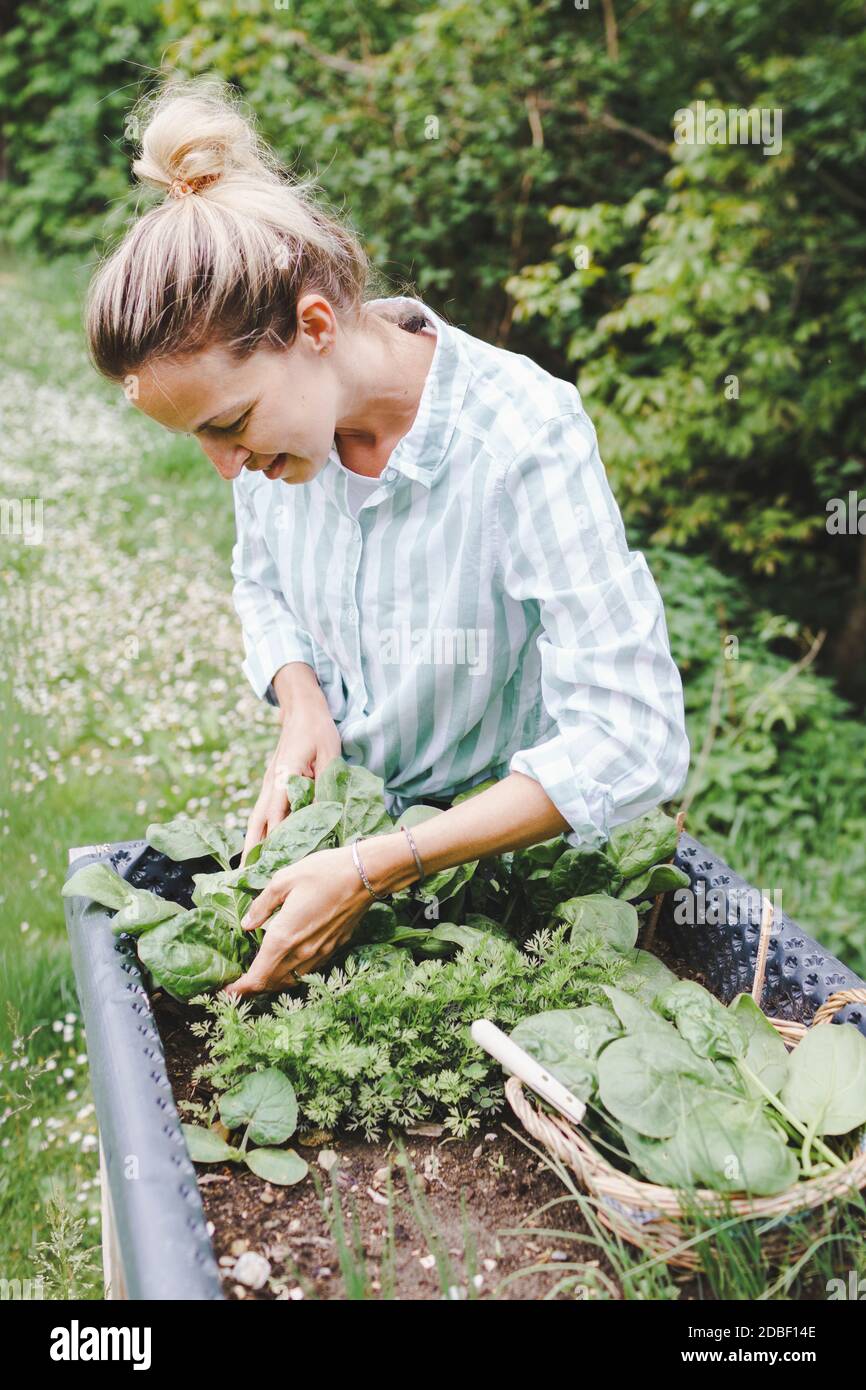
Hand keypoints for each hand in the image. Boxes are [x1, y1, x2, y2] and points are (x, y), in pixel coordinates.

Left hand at [225, 845, 371, 995]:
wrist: (365, 874)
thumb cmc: (322, 872)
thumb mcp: (282, 880)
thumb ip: (261, 906)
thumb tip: (246, 925)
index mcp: (283, 937)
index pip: (257, 976)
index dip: (240, 988)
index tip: (226, 991)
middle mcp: (302, 952)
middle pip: (272, 983)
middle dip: (253, 988)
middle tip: (238, 984)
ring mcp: (320, 953)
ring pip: (291, 980)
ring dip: (272, 982)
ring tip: (260, 974)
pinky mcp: (334, 947)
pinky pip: (308, 970)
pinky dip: (292, 973)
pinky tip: (288, 960)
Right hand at [242, 704, 341, 864]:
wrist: (302, 710)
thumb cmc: (318, 731)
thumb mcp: (329, 756)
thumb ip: (326, 786)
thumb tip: (326, 817)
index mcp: (284, 776)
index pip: (277, 815)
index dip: (274, 842)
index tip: (274, 866)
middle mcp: (270, 784)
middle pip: (257, 823)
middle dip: (252, 852)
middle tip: (247, 880)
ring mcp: (267, 785)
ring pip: (255, 820)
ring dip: (251, 845)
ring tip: (248, 873)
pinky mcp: (270, 785)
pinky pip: (261, 813)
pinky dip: (258, 833)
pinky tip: (261, 849)